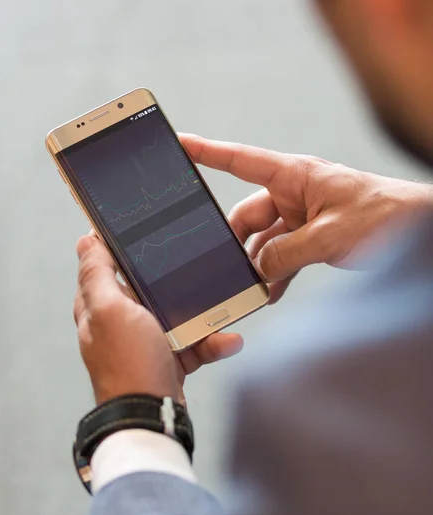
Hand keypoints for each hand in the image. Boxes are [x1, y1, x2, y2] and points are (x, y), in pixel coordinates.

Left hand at [74, 235, 242, 404]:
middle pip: (147, 290)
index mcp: (98, 308)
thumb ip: (96, 275)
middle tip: (195, 268)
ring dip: (202, 316)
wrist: (151, 415)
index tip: (146, 233)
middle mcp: (119, 324)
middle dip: (173, 283)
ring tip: (223, 312)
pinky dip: (211, 343)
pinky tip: (228, 341)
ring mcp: (145, 342)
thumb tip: (85, 241)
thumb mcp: (110, 310)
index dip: (121, 249)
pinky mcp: (168, 360)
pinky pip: (193, 343)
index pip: (105, 268)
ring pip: (176, 316)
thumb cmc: (128, 363)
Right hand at [181, 134, 432, 302]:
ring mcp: (303, 218)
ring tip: (250, 289)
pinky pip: (283, 256)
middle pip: (247, 216)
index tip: (180, 145)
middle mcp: (295, 194)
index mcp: (295, 176)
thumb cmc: (384, 216)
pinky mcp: (313, 239)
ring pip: (264, 242)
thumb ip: (285, 254)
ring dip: (257, 266)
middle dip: (235, 243)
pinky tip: (270, 294)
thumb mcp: (329, 236)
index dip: (207, 152)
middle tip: (224, 269)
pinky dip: (276, 275)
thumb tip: (256, 270)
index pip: (241, 161)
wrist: (419, 231)